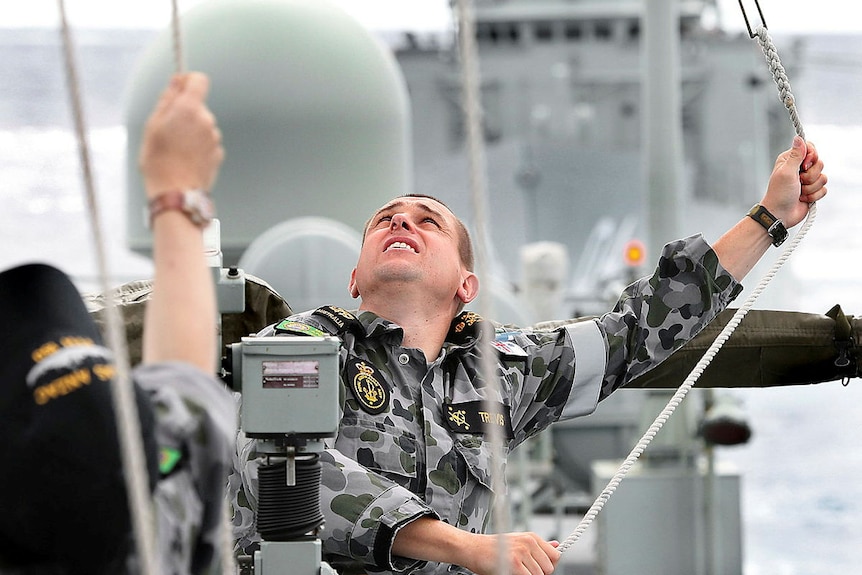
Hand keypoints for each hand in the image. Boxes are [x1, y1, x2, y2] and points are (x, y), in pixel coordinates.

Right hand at [139, 72, 223, 196]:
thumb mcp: (153, 125)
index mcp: (189, 109)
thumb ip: (167, 99)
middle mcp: (207, 121)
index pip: (199, 80)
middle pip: (198, 106)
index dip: (189, 80)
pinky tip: (185, 158)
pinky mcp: (218, 154)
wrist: (176, 192)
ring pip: (202, 125)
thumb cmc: (159, 161)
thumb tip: (177, 81)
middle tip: (167, 130)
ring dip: (191, 131)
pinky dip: (198, 145)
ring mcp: (215, 138)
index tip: (179, 86)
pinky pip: (207, 142)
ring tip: (175, 149)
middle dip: (184, 112)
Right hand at [462, 532, 560, 574]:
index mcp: (531, 537)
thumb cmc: (492, 548)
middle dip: (538, 573)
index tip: (537, 568)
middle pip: (549, 568)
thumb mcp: (518, 542)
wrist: (472, 548)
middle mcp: (529, 543)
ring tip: (514, 571)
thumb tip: (556, 546)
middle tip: (522, 571)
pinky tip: (510, 572)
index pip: (555, 556)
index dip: (547, 565)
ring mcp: (522, 553)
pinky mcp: (514, 564)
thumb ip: (538, 546)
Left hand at [761, 135, 826, 227]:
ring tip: (799, 192)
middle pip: (820, 162)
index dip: (812, 156)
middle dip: (811, 175)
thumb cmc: (779, 193)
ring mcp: (806, 180)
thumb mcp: (787, 172)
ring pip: (823, 177)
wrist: (779, 214)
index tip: (804, 165)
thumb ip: (796, 155)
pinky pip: (824, 189)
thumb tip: (798, 137)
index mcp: (790, 160)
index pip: (810, 148)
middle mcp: (799, 168)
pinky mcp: (812, 190)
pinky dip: (814, 195)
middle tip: (799, 181)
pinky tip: (803, 199)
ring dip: (811, 187)